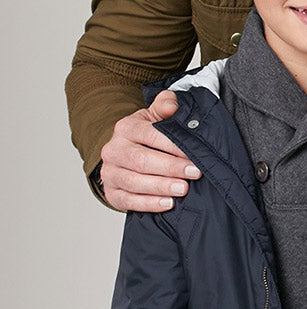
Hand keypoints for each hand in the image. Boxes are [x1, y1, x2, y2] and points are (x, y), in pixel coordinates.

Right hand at [99, 90, 200, 211]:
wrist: (127, 154)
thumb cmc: (148, 135)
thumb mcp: (156, 115)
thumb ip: (165, 104)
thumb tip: (171, 105)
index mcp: (125, 128)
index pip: (150, 135)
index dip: (173, 146)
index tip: (193, 154)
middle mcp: (113, 150)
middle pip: (141, 160)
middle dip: (170, 168)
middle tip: (194, 173)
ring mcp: (110, 173)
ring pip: (134, 182)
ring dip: (161, 187)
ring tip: (183, 189)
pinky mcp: (111, 193)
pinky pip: (129, 201)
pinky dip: (149, 204)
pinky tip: (168, 204)